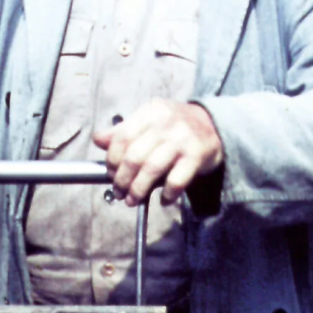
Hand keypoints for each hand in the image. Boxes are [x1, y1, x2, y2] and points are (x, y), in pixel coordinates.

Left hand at [92, 99, 223, 207]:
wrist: (215, 125)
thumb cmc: (176, 125)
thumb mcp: (149, 120)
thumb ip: (124, 130)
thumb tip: (98, 139)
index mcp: (151, 112)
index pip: (122, 137)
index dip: (112, 159)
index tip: (110, 173)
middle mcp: (166, 123)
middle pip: (134, 156)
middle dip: (122, 179)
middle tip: (119, 191)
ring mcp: (182, 139)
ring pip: (152, 170)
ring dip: (139, 190)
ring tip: (133, 199)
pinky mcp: (197, 156)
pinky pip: (176, 181)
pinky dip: (167, 195)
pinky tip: (163, 200)